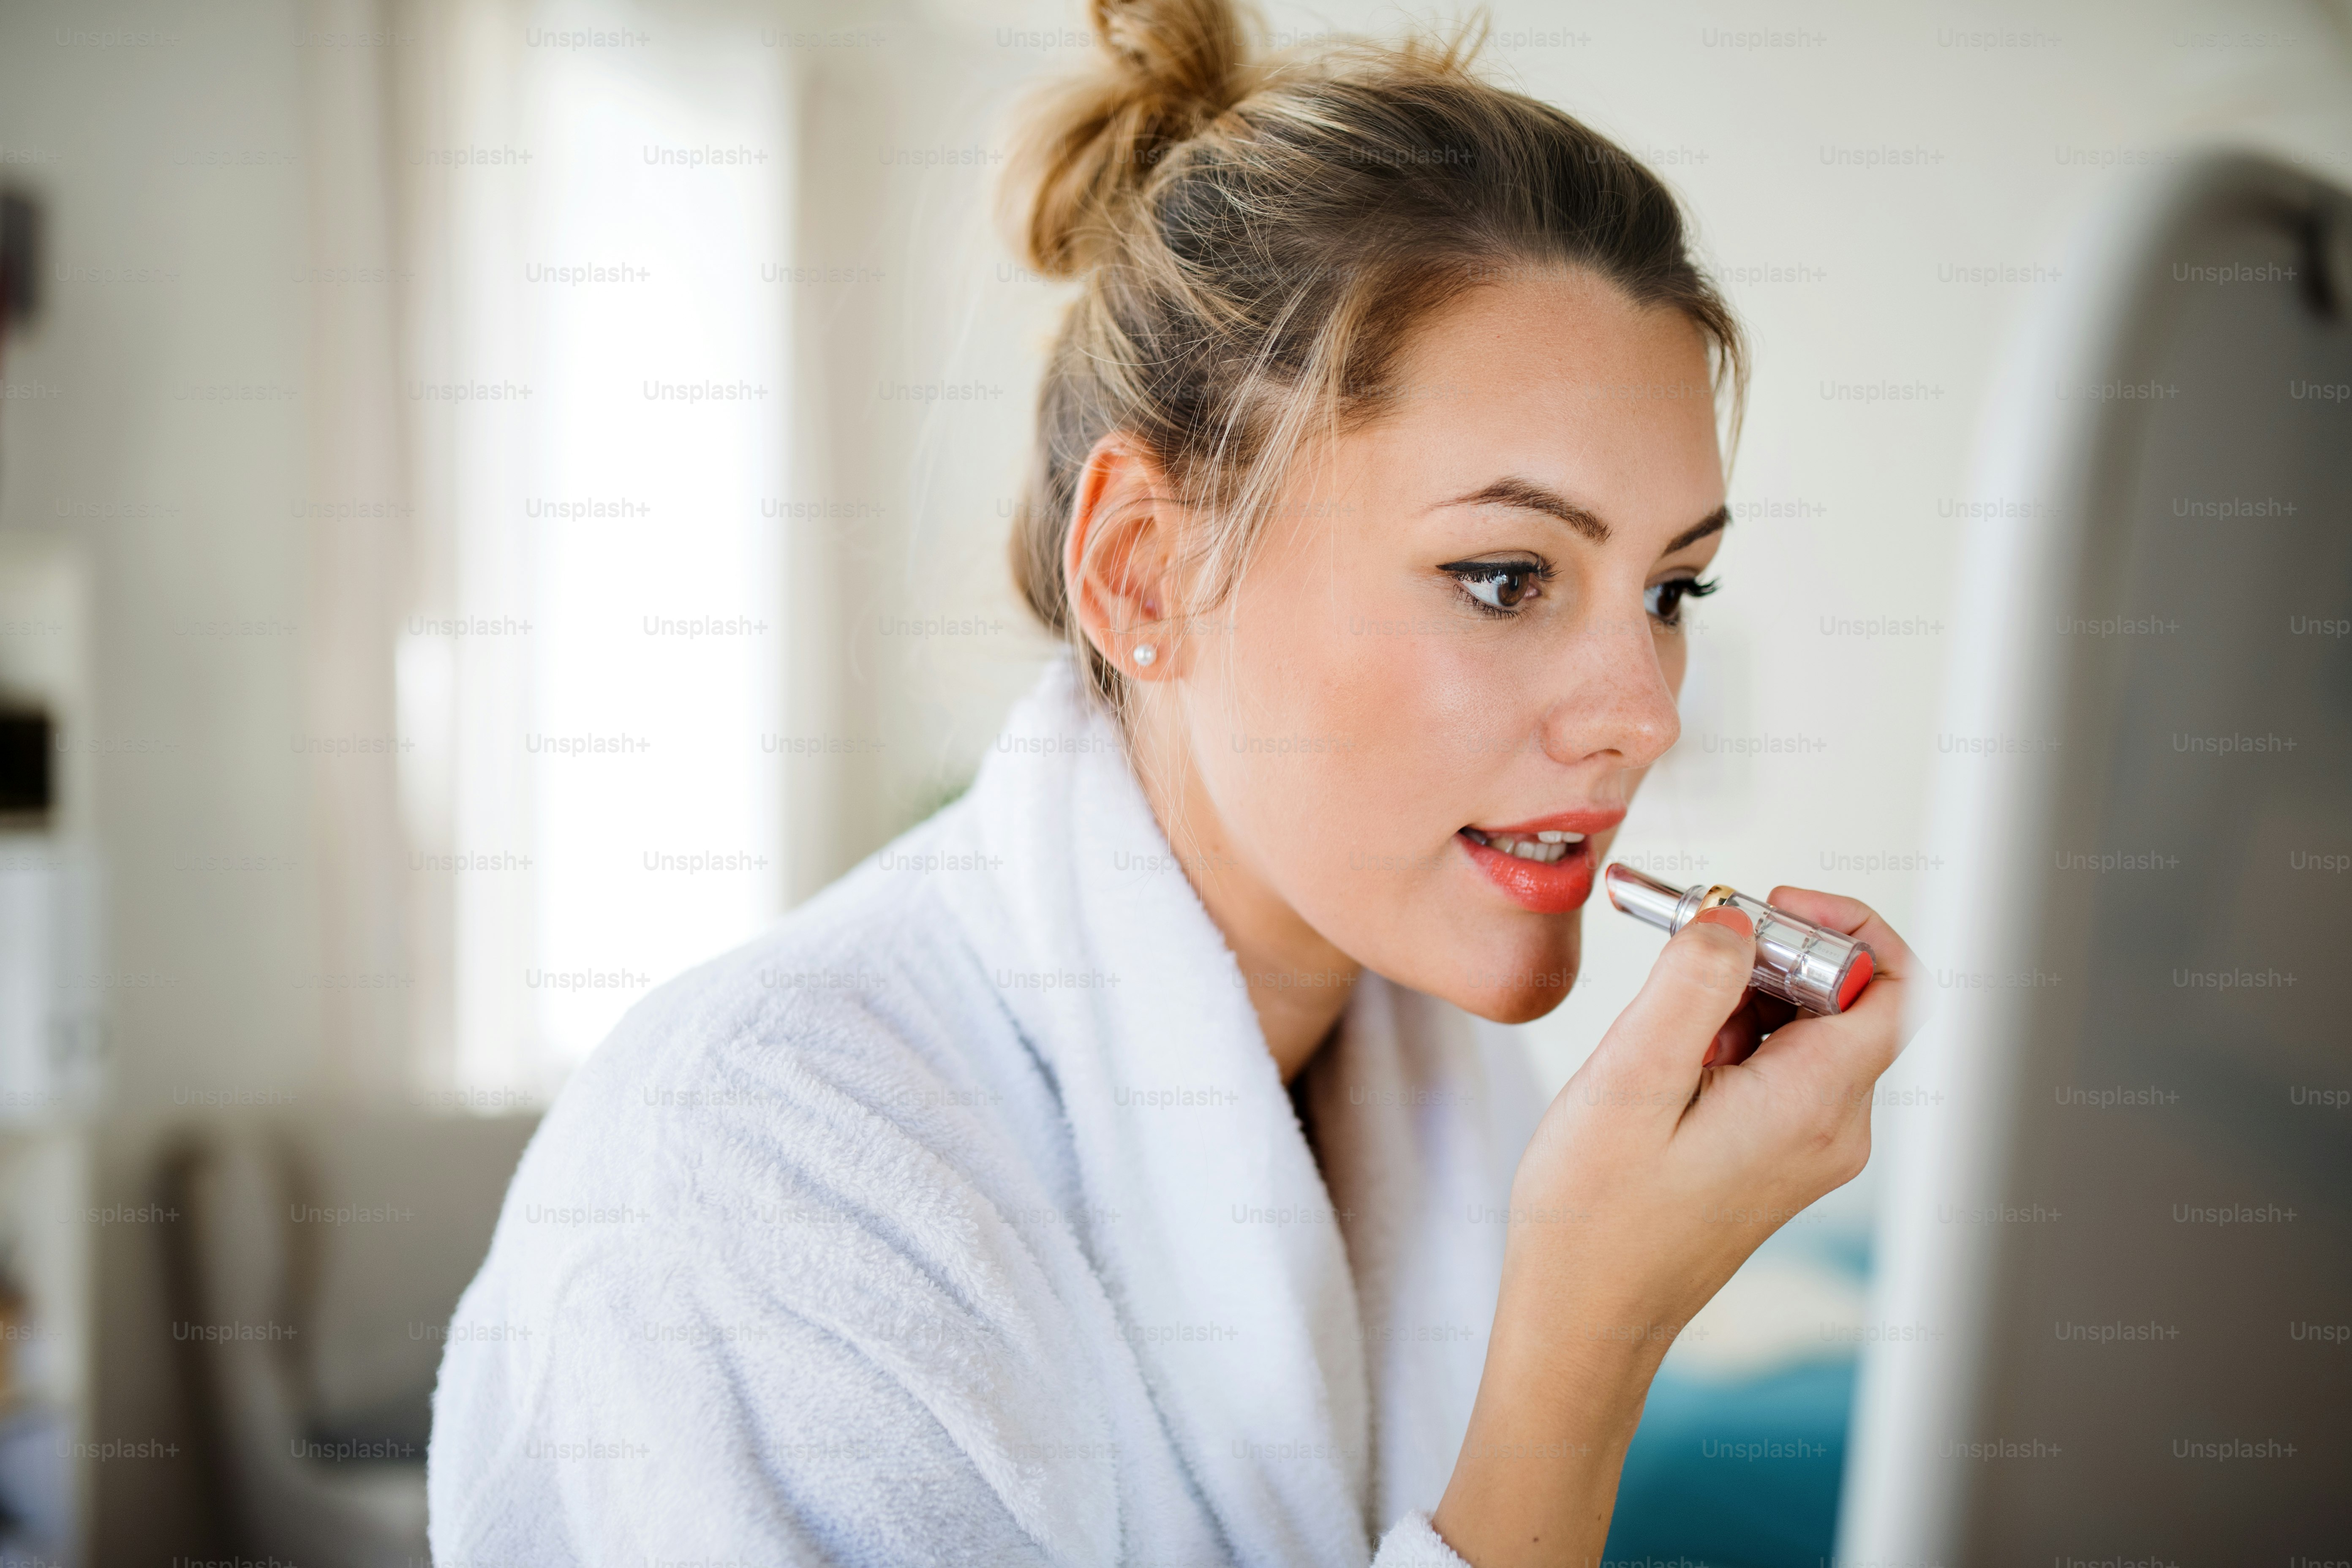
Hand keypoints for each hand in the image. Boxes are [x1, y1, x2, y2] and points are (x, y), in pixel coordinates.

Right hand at [1431, 886, 1917, 1567]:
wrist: (1583, 1319)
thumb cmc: (1595, 1220)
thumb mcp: (1629, 1081)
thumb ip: (1691, 986)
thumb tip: (1736, 917)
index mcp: (1813, 1106)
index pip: (1893, 985)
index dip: (1842, 926)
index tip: (1763, 911)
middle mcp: (1834, 1128)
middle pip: (1846, 997)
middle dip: (1767, 954)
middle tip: (1684, 949)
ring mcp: (1812, 1146)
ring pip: (1808, 1026)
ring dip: (1739, 996)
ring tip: (1662, 1028)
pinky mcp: (1781, 1154)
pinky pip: (1782, 1063)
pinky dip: (1730, 1035)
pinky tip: (1668, 1061)